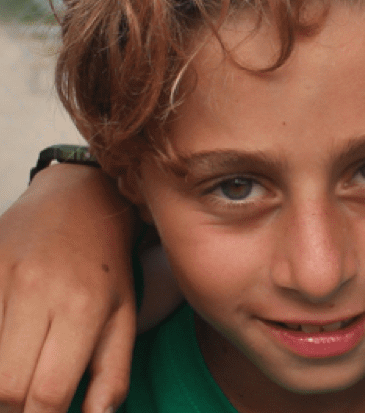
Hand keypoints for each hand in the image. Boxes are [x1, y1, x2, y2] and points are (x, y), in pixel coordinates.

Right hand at [0, 165, 137, 412]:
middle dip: (11, 408)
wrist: (81, 199)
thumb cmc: (106, 267)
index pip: (47, 394)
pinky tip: (8, 346)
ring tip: (14, 376)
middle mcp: (39, 292)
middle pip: (5, 386)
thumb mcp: (124, 316)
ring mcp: (3, 277)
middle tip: (23, 402)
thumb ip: (111, 375)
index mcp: (82, 309)